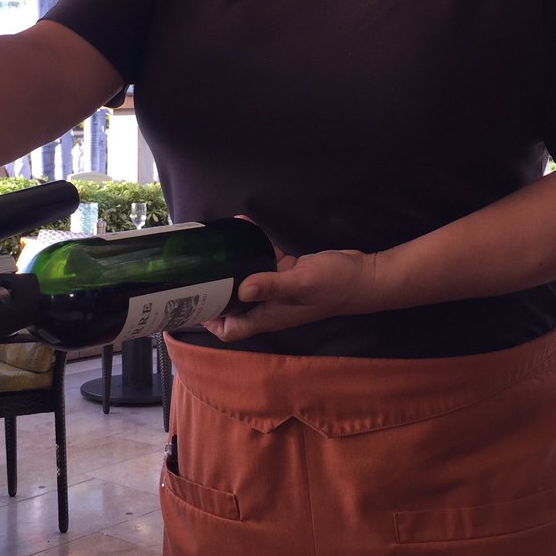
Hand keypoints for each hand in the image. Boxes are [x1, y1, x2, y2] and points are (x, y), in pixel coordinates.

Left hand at [203, 246, 375, 342]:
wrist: (363, 276)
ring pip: (245, 280)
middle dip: (213, 291)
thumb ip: (271, 285)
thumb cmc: (333, 286)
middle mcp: (269, 305)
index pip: (231, 328)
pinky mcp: (287, 270)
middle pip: (232, 305)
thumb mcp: (300, 284)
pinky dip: (252, 246)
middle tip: (196, 270)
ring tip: (214, 247)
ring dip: (230, 266)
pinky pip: (263, 259)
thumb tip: (241, 288)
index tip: (192, 303)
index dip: (211, 321)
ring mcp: (278, 288)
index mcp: (268, 315)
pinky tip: (244, 226)